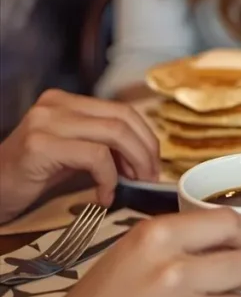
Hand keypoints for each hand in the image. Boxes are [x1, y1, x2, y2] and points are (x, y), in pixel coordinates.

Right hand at [0, 90, 159, 222]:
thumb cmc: (31, 176)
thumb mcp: (72, 154)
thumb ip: (103, 146)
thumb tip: (145, 157)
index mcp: (66, 101)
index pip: (122, 111)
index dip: (145, 137)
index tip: (153, 165)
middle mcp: (56, 104)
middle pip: (123, 119)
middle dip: (145, 150)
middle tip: (151, 177)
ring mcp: (46, 122)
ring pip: (114, 133)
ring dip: (134, 162)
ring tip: (134, 184)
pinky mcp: (40, 145)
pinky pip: (94, 156)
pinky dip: (109, 178)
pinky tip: (105, 195)